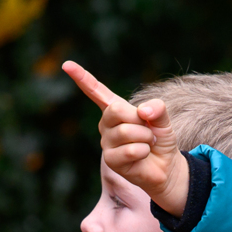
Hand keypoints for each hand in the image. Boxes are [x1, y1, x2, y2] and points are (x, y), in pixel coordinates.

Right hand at [63, 60, 189, 215]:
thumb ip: (157, 108)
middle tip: (148, 130)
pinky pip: (131, 150)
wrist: (165, 167)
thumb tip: (143, 112)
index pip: (97, 91)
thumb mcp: (162, 119)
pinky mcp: (110, 160)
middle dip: (139, 120)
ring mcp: (106, 142)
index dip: (82, 78)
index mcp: (115, 108)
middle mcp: (106, 124)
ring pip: (127, 132)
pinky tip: (142, 156)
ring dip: (146, 137)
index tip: (66, 65)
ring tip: (147, 144)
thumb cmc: (160, 140)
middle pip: (117, 110)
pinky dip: (144, 151)